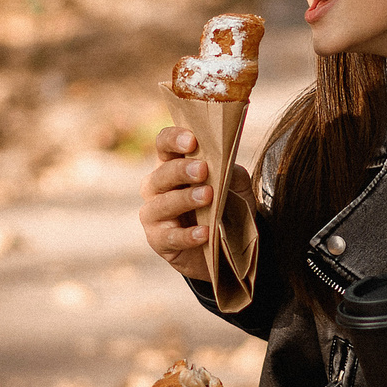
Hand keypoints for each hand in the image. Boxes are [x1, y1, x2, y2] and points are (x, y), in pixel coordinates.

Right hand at [139, 127, 249, 282]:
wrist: (223, 247)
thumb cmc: (223, 207)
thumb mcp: (233, 185)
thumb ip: (229, 170)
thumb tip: (225, 161)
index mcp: (171, 165)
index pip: (164, 145)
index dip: (174, 139)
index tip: (192, 140)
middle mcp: (156, 187)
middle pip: (161, 174)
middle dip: (181, 170)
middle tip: (202, 169)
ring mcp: (153, 214)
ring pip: (162, 204)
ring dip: (184, 199)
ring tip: (207, 196)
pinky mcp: (158, 241)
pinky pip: (170, 237)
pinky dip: (188, 235)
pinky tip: (204, 232)